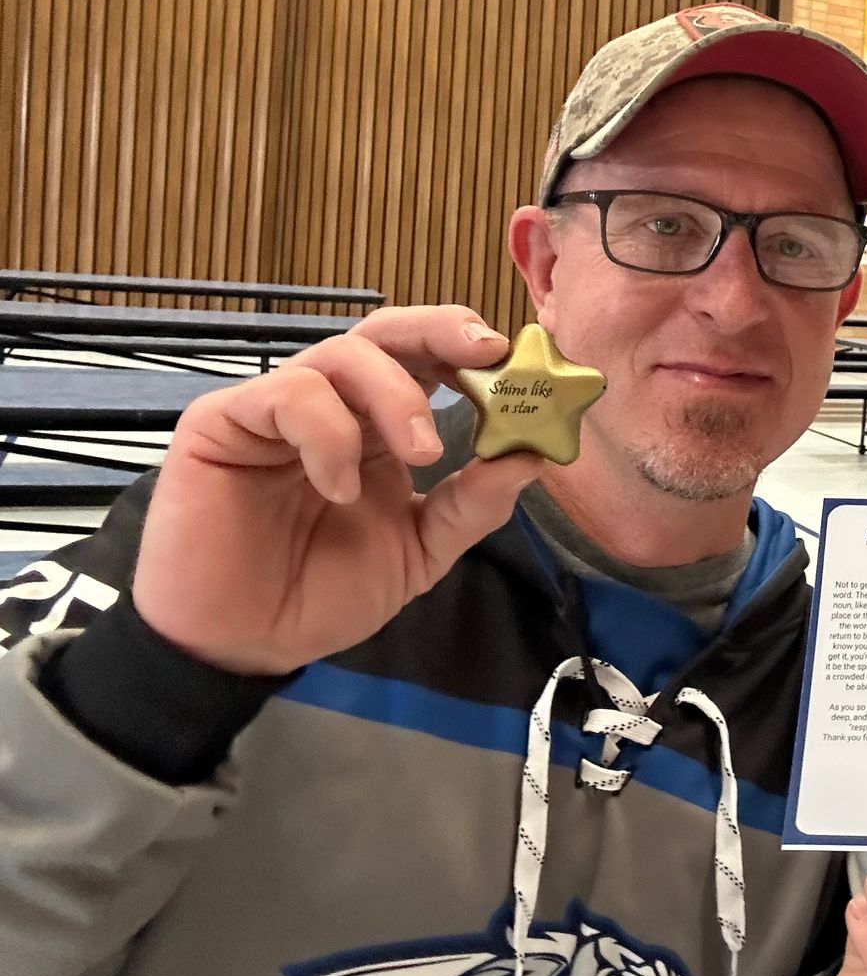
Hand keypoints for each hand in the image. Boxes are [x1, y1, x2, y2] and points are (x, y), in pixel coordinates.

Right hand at [131, 305, 542, 675]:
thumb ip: (472, 505)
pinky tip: (340, 486)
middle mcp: (331, 406)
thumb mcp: (419, 551)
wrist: (243, 644)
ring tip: (421, 453)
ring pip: (344, 354)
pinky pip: (287, 394)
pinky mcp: (223, 422)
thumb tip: (534, 456)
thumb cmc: (322, 592)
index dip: (470, 352)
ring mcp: (275, 409)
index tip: (519, 362)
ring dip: (397, 395)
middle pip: (386, 333)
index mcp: (378, 428)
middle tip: (486, 352)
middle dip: (442, 331)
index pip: (425, 360)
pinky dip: (329, 433)